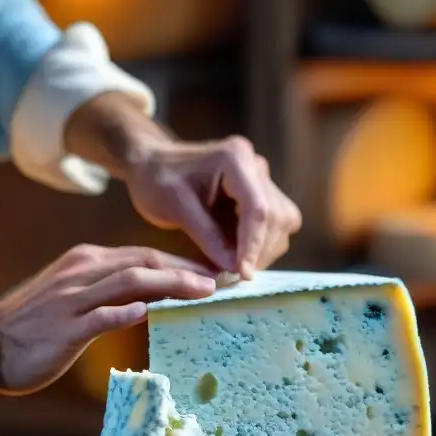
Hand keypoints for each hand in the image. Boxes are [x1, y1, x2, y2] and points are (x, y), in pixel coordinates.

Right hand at [0, 244, 214, 393]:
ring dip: (170, 285)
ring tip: (202, 292)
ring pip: (129, 282)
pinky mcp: (64, 329)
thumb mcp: (74, 297)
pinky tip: (148, 311)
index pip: (143, 256)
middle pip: (144, 262)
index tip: (212, 274)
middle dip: (186, 270)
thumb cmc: (33, 325)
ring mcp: (73, 299)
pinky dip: (124, 312)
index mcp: (87, 263)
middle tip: (222, 280)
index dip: (181, 264)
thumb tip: (149, 297)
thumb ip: (109, 292)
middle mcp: (82, 272)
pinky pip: (100, 317)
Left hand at [64, 93, 301, 279]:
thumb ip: (207, 236)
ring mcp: (261, 177)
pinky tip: (240, 256)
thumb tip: (234, 268)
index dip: (253, 245)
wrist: (152, 164)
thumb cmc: (157, 180)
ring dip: (265, 249)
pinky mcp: (261, 191)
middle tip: (236, 276)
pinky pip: (276, 221)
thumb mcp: (175, 208)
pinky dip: (262, 243)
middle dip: (260, 250)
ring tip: (237, 267)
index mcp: (235, 158)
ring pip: (284, 220)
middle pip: (277, 215)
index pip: (257, 208)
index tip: (241, 274)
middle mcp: (255, 164)